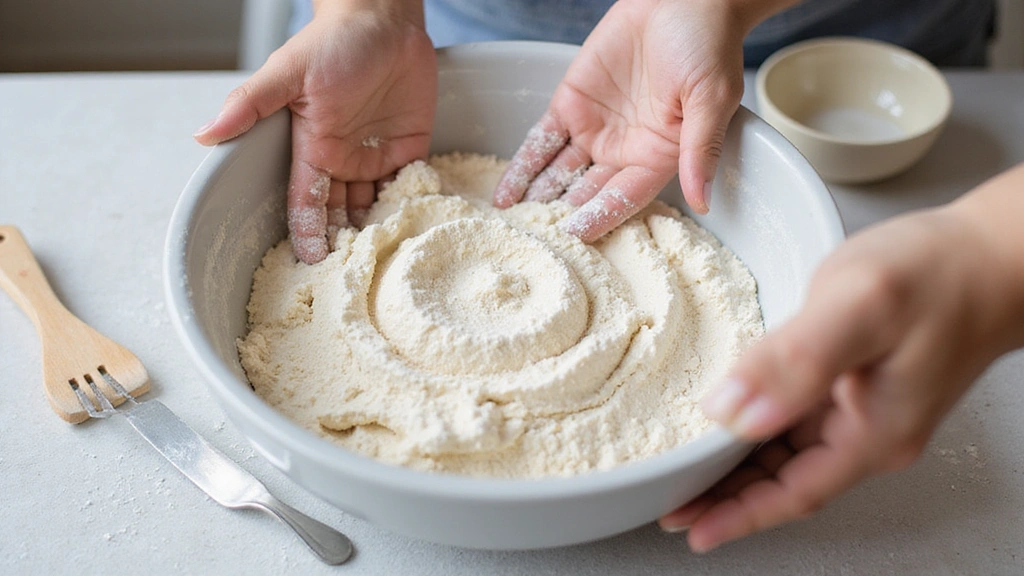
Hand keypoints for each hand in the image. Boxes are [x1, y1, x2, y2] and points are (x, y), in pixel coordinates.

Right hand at [194, 2, 435, 263]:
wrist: (383, 20)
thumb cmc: (333, 42)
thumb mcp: (288, 73)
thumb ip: (250, 105)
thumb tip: (203, 135)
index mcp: (312, 148)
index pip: (306, 201)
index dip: (308, 233)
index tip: (311, 264)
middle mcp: (342, 159)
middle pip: (340, 211)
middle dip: (344, 242)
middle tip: (353, 278)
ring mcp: (376, 156)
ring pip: (374, 206)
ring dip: (378, 232)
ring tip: (385, 265)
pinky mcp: (409, 149)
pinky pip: (410, 187)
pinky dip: (412, 208)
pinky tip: (417, 233)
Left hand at [493, 0, 747, 240]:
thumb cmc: (708, 45)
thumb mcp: (711, 99)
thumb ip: (700, 149)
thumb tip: (703, 200)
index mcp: (659, 156)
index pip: (624, 197)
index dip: (600, 216)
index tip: (575, 235)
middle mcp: (624, 150)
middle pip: (586, 192)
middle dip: (559, 215)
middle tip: (529, 240)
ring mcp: (595, 128)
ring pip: (559, 172)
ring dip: (535, 196)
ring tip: (510, 222)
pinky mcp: (571, 103)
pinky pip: (543, 140)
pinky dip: (524, 165)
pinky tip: (506, 190)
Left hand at [658, 201, 1023, 551]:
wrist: (992, 252)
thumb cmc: (939, 274)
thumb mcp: (860, 306)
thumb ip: (797, 360)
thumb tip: (735, 412)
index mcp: (873, 432)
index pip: (794, 492)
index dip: (739, 516)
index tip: (691, 528)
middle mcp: (871, 434)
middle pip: (787, 482)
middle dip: (728, 498)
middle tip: (671, 502)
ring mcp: (867, 412)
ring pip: (790, 455)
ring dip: (740, 467)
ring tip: (690, 470)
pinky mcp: (860, 386)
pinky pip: (800, 423)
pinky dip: (761, 431)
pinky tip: (735, 420)